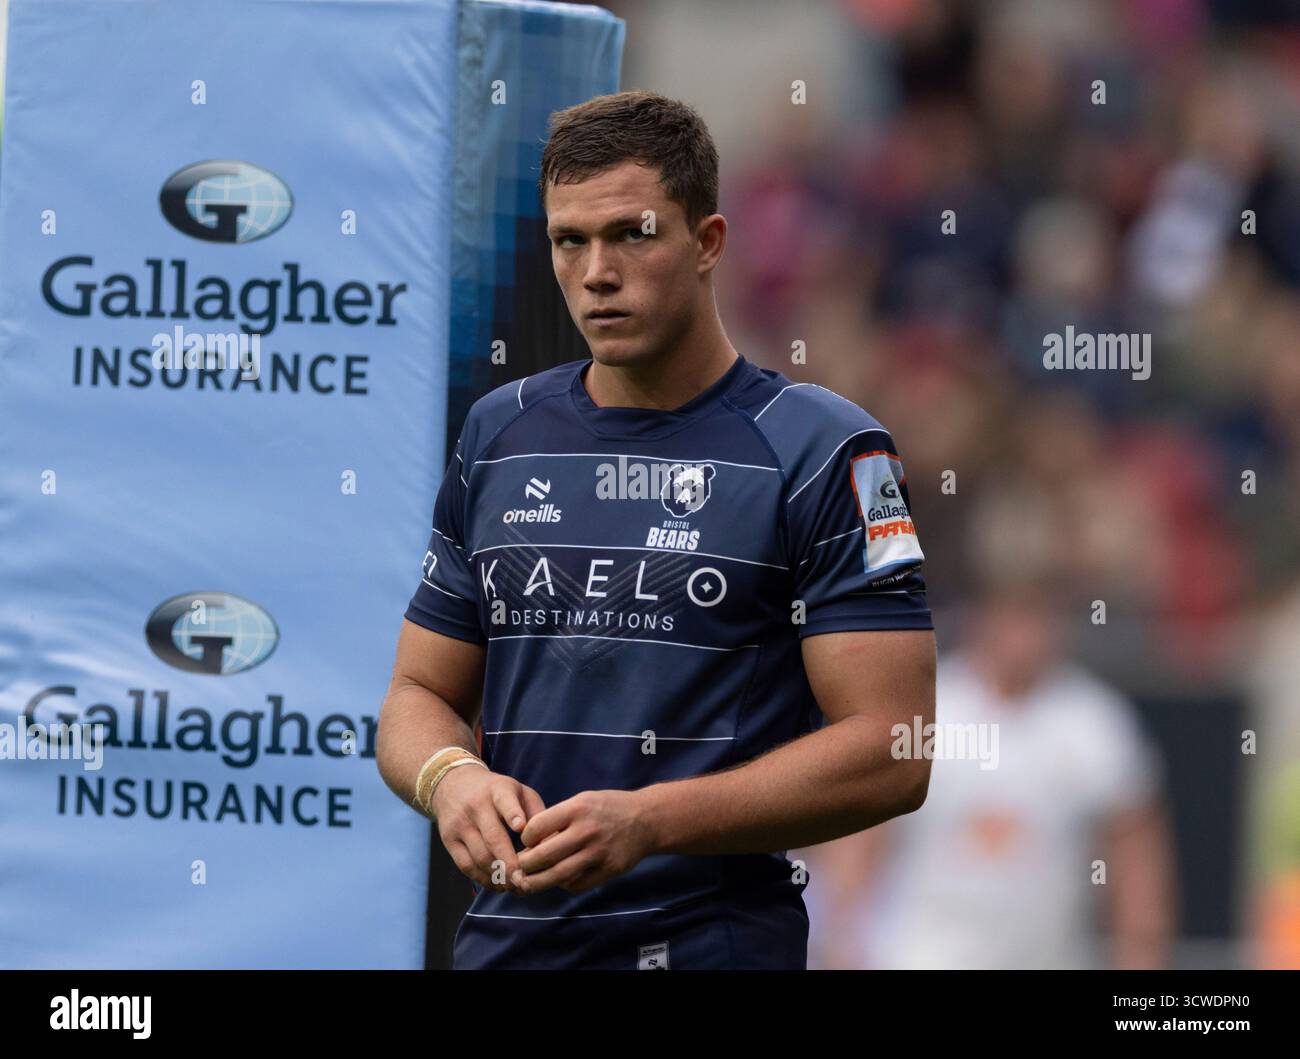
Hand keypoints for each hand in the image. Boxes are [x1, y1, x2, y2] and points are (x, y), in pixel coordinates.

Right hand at [431, 765, 545, 894]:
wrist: (454, 784)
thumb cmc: (497, 792)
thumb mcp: (518, 791)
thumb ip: (536, 812)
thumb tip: (551, 842)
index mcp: (498, 790)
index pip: (505, 801)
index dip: (513, 814)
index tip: (521, 827)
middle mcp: (476, 806)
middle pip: (492, 837)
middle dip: (509, 863)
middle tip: (523, 881)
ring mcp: (460, 824)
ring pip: (479, 856)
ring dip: (498, 876)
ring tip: (515, 887)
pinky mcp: (449, 840)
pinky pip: (466, 865)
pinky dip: (483, 879)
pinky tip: (498, 885)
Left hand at [512, 789, 656, 894]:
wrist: (646, 819)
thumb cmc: (607, 808)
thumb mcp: (582, 801)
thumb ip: (558, 819)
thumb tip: (530, 845)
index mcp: (577, 808)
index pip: (536, 828)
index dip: (526, 839)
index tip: (527, 843)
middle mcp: (586, 830)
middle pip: (544, 855)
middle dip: (525, 865)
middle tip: (519, 868)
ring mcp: (598, 852)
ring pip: (558, 875)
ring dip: (538, 882)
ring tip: (527, 883)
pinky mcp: (609, 870)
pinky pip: (578, 884)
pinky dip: (564, 885)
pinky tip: (559, 881)